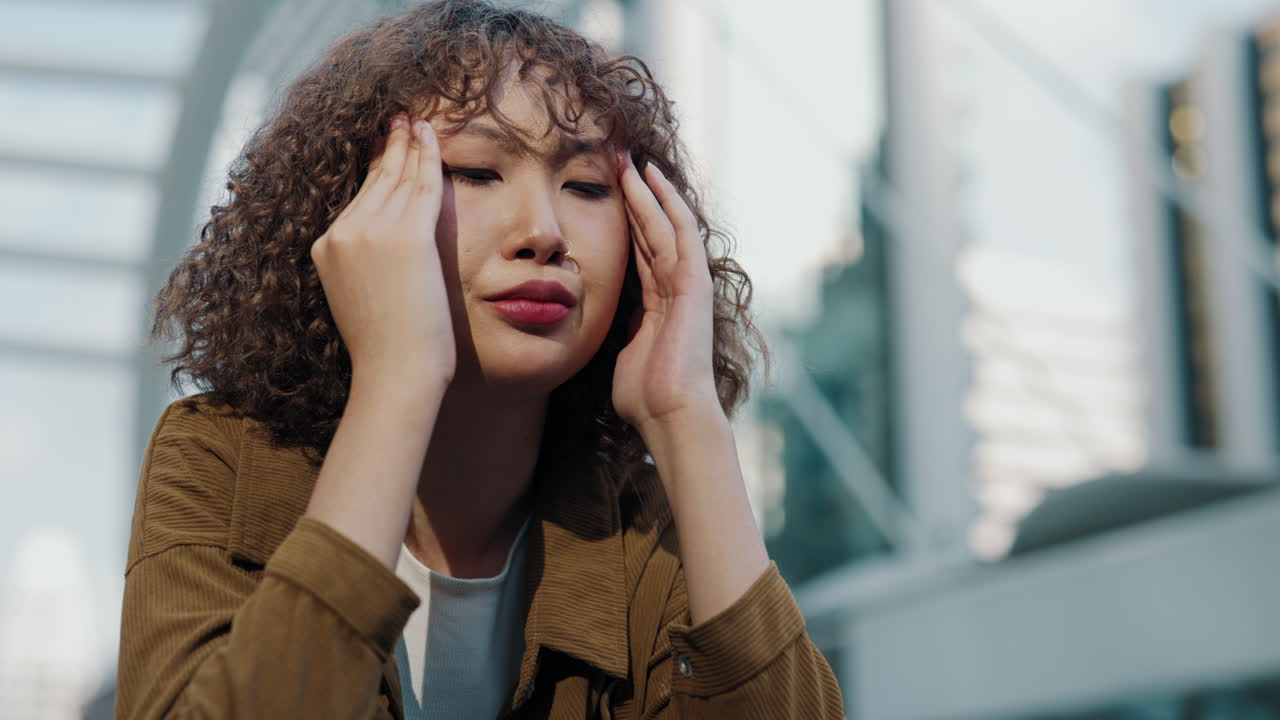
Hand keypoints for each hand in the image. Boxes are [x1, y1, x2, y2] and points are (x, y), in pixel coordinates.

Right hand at [311, 114, 454, 387]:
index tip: (384, 144)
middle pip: (374, 179)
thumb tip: (381, 255)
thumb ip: (362, 266)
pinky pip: (422, 186)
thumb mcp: (360, 297)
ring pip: (398, 176)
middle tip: (401, 118)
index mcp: (326, 247)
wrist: (395, 374)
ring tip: (418, 120)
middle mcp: (342, 233)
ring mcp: (372, 233)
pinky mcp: (407, 237)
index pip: (357, 197)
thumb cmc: (387, 350)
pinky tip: (433, 134)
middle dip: (390, 145)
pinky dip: (429, 156)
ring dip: (410, 143)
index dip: (374, 166)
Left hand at [612, 151, 720, 436]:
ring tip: (627, 158)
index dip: (623, 219)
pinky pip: (679, 232)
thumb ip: (617, 333)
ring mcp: (687, 283)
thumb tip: (596, 327)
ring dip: (645, 190)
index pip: (639, 249)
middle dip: (633, 195)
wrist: (670, 413)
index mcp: (657, 303)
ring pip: (663, 223)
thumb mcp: (620, 354)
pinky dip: (667, 202)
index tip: (603, 190)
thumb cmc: (644, 397)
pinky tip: (652, 177)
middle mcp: (675, 287)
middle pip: (651, 229)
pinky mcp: (694, 282)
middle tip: (614, 158)